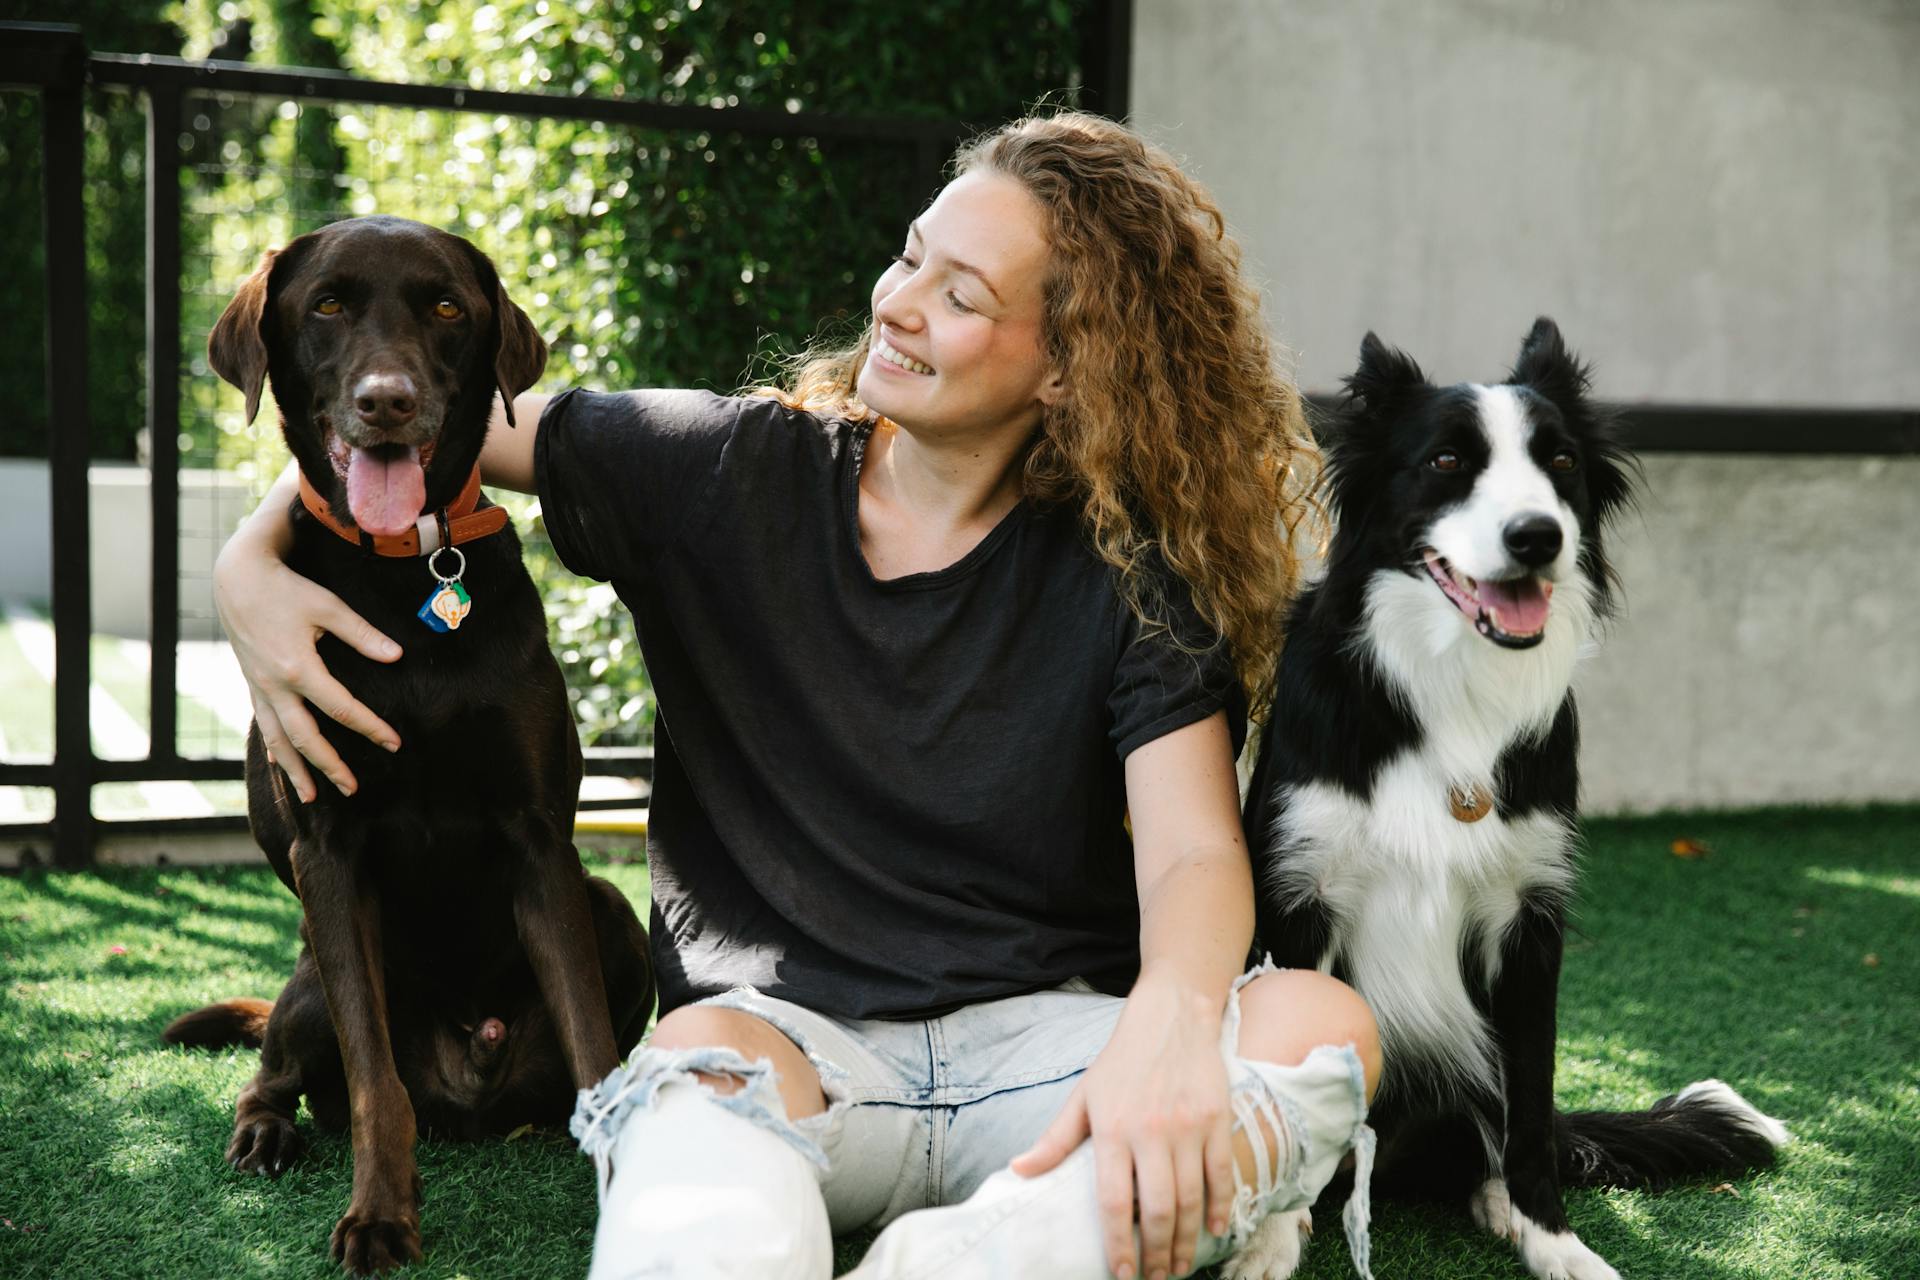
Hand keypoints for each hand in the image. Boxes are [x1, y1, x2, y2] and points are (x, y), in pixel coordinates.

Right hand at [214, 528, 401, 800]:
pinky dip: (274, 747)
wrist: (237, 579)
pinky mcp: (251, 684)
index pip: (342, 709)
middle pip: (305, 737)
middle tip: (353, 789)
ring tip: (310, 797)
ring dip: (295, 769)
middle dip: (330, 766)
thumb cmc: (287, 590)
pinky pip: (263, 724)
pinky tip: (281, 764)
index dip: (370, 728)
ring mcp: (259, 688)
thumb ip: (363, 634)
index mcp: (298, 668)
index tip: (395, 745)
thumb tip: (396, 656)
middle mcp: (274, 686)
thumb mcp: (329, 607)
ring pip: (277, 739)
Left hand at [1012, 977, 1233, 1279]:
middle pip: (1157, 1210)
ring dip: (1187, 1241)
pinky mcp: (1216, 1120)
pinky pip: (1222, 1175)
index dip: (1118, 1244)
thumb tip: (1018, 1170)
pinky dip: (1221, 1207)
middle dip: (1157, 1254)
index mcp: (1112, 1130)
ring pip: (1191, 1199)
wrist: (1171, 1016)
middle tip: (1155, 1278)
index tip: (1122, 1274)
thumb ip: (1055, 1139)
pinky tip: (1215, 1230)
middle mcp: (1151, 1132)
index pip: (1113, 1201)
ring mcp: (1187, 1127)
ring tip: (1180, 1266)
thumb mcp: (1083, 1095)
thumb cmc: (1122, 1060)